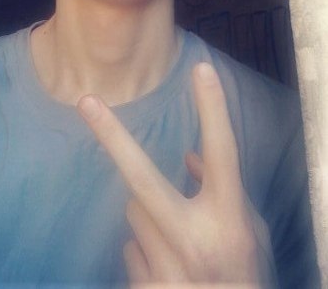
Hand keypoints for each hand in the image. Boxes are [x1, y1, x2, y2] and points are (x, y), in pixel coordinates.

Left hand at [77, 62, 275, 286]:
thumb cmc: (247, 272)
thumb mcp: (251, 230)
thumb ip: (222, 191)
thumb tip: (190, 157)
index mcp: (228, 219)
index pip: (221, 153)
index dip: (213, 110)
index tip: (201, 69)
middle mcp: (194, 240)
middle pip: (143, 178)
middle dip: (112, 136)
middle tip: (85, 102)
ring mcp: (167, 266)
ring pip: (134, 210)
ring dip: (149, 215)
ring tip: (177, 243)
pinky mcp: (147, 286)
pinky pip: (129, 247)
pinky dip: (145, 248)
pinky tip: (169, 265)